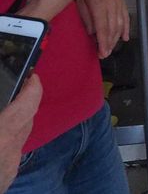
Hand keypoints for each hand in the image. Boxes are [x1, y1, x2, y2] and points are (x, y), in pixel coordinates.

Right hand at [0, 75, 41, 192]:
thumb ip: (2, 117)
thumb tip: (4, 111)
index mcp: (1, 137)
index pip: (28, 105)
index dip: (33, 88)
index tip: (32, 76)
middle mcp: (9, 153)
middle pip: (28, 120)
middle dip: (26, 103)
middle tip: (17, 90)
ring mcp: (8, 169)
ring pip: (21, 139)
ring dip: (17, 122)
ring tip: (6, 112)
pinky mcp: (5, 180)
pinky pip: (13, 155)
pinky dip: (8, 142)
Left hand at [77, 0, 129, 58]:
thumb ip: (86, 15)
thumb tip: (91, 31)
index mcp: (99, 4)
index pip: (103, 27)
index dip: (103, 41)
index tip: (102, 52)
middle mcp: (111, 4)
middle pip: (112, 28)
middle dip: (109, 43)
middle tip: (104, 54)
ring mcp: (117, 2)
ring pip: (120, 24)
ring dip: (116, 38)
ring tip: (112, 48)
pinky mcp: (120, 0)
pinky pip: (125, 16)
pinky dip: (126, 27)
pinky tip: (125, 37)